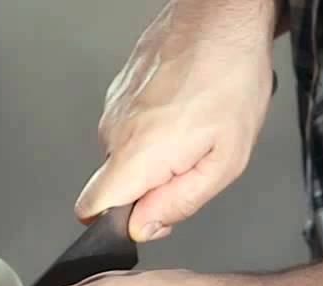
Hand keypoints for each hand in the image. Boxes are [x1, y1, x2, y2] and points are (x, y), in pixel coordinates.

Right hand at [76, 0, 278, 240]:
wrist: (223, 17)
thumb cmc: (232, 79)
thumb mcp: (226, 161)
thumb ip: (180, 203)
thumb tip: (144, 227)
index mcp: (137, 155)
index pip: (90, 208)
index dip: (118, 222)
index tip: (150, 213)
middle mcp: (114, 132)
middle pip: (115, 183)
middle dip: (149, 185)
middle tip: (193, 159)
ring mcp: (113, 107)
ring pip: (125, 153)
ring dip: (156, 152)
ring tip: (194, 126)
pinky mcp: (119, 89)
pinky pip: (130, 125)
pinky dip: (155, 124)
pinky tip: (186, 106)